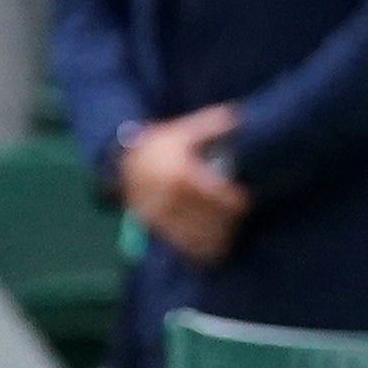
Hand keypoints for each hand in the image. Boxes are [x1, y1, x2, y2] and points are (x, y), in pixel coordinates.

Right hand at [118, 108, 243, 261]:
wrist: (122, 161)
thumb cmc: (158, 145)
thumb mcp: (182, 131)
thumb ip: (210, 125)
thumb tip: (238, 118)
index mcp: (179, 175)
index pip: (214, 195)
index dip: (234, 202)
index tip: (245, 201)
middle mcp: (168, 198)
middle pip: (208, 218)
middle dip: (228, 221)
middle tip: (239, 217)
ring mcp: (159, 216)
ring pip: (196, 235)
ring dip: (217, 237)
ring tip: (230, 231)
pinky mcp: (154, 228)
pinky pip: (181, 245)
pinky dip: (200, 249)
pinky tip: (214, 245)